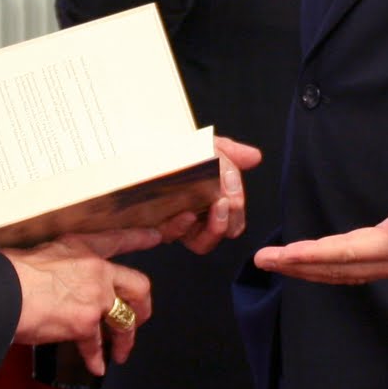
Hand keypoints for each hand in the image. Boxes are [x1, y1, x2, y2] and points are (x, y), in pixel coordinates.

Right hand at [3, 230, 155, 375]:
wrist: (2, 292)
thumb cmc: (9, 272)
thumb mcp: (39, 255)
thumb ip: (56, 266)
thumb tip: (52, 281)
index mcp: (81, 247)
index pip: (117, 240)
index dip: (140, 238)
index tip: (157, 236)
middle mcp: (95, 270)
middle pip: (138, 286)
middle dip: (143, 306)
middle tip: (140, 317)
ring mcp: (95, 297)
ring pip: (125, 321)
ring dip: (125, 340)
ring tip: (121, 352)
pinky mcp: (85, 324)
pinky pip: (97, 345)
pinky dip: (97, 358)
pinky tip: (97, 367)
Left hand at [161, 136, 259, 255]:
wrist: (133, 146)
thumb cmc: (170, 150)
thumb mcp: (204, 145)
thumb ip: (230, 153)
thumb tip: (254, 157)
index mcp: (208, 201)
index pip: (233, 219)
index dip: (236, 214)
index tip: (234, 196)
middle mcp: (194, 216)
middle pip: (223, 232)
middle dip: (230, 220)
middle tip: (228, 202)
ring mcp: (174, 223)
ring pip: (203, 242)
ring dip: (215, 227)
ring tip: (217, 205)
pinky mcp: (151, 226)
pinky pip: (172, 236)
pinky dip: (182, 226)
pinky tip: (187, 213)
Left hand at [254, 145, 387, 283]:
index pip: (350, 251)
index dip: (313, 255)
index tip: (282, 255)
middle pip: (342, 268)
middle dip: (300, 266)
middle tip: (263, 260)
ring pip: (348, 273)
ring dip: (311, 271)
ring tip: (277, 264)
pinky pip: (359, 270)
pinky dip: (330, 270)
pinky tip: (313, 266)